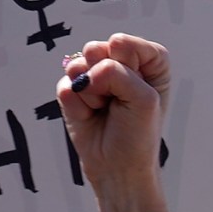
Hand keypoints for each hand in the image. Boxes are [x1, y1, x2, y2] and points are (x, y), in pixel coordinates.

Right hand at [56, 34, 170, 211]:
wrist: (117, 168)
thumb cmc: (138, 135)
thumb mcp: (144, 100)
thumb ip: (118, 72)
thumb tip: (82, 70)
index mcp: (147, 62)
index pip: (128, 43)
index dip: (129, 64)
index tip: (138, 89)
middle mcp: (120, 64)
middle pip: (100, 49)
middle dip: (107, 78)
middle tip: (118, 103)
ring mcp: (93, 75)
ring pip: (79, 64)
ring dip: (91, 93)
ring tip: (104, 110)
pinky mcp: (73, 90)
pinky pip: (65, 85)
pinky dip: (77, 105)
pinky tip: (90, 117)